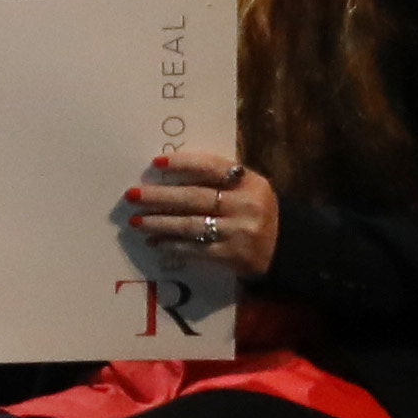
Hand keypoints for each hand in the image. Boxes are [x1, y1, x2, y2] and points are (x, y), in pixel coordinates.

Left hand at [121, 143, 281, 282]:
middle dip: (159, 197)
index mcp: (250, 183)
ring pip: (190, 225)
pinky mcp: (231, 255)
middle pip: (194, 197)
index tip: (155, 162)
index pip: (213, 167)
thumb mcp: (248, 189)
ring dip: (158, 223)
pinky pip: (194, 248)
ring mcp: (239, 232)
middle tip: (131, 195)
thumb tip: (168, 172)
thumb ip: (219, 179)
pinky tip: (154, 241)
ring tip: (135, 221)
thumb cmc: (256, 211)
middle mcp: (246, 205)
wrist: (286, 247)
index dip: (183, 163)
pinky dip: (171, 244)